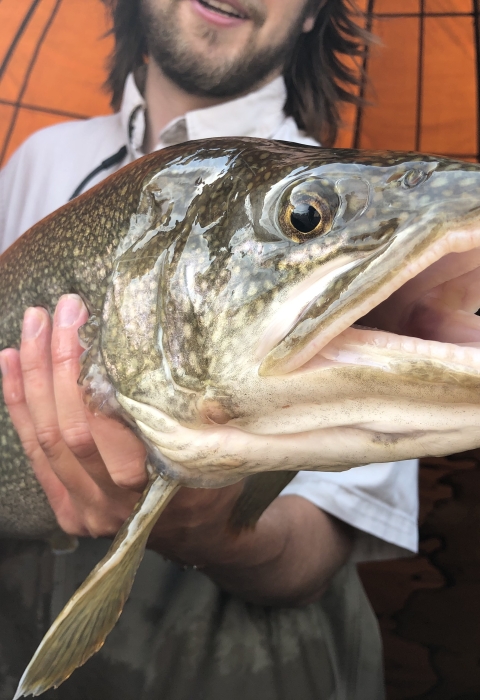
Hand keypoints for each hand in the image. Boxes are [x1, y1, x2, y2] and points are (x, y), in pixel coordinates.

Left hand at [0, 294, 352, 604]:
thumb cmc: (214, 486)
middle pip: (66, 428)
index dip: (83, 370)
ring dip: (32, 378)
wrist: (199, 536)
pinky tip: (11, 364)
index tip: (82, 321)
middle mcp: (109, 505)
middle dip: (54, 363)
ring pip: (43, 439)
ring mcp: (83, 511)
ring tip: (31, 325)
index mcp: (151, 490)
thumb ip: (188, 416)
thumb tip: (162, 353)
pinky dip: (20, 407)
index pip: (103, 424)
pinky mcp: (66, 508)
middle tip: (54, 311)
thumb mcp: (215, 451)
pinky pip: (35, 454)